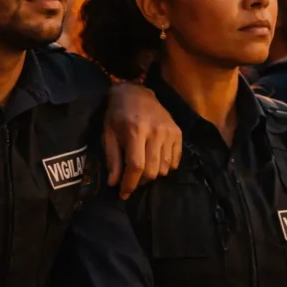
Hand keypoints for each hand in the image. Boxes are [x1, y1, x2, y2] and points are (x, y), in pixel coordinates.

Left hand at [104, 83, 181, 198]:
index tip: (124, 194)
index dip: (130, 184)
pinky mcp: (178, 132)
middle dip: (140, 181)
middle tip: (132, 179)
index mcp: (135, 131)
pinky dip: (166, 167)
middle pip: (152, 170)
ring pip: (165, 168)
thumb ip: (112, 159)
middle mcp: (155, 132)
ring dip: (153, 174)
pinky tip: (156, 161)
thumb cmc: (118, 114)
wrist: (135, 92)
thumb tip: (114, 183)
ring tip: (143, 169)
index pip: (136, 166)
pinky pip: (175, 160)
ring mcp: (169, 132)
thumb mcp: (109, 134)